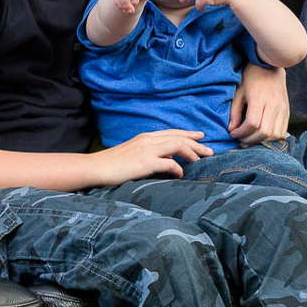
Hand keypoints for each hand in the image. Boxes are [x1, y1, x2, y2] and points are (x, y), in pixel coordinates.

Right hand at [94, 130, 212, 183]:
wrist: (96, 167)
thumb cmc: (113, 164)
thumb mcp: (135, 154)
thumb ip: (152, 155)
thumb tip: (169, 162)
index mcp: (146, 137)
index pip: (173, 132)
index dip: (189, 134)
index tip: (201, 137)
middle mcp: (148, 140)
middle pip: (179, 137)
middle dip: (197, 144)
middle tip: (210, 151)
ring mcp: (146, 150)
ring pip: (177, 146)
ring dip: (192, 153)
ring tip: (201, 161)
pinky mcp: (144, 163)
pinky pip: (168, 163)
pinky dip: (177, 168)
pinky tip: (181, 174)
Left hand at [230, 64, 289, 145]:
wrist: (270, 66)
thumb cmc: (251, 77)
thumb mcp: (239, 91)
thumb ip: (235, 111)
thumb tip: (232, 129)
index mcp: (259, 98)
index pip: (253, 123)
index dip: (242, 133)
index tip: (233, 133)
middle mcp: (274, 104)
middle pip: (265, 132)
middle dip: (250, 140)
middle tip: (240, 140)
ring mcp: (283, 108)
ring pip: (275, 135)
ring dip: (262, 141)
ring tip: (251, 139)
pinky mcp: (287, 111)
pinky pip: (282, 131)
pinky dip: (272, 138)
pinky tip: (261, 135)